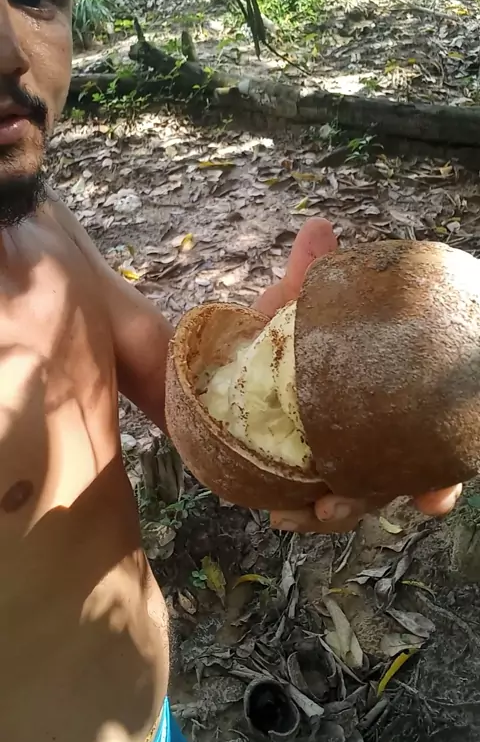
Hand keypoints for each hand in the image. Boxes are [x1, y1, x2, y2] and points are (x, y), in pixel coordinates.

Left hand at [254, 218, 462, 533]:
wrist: (227, 355)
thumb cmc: (275, 332)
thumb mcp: (294, 305)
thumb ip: (311, 276)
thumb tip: (318, 228)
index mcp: (379, 402)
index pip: (423, 446)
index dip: (437, 476)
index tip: (435, 496)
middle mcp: (364, 436)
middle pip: (389, 481)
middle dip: (378, 497)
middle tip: (350, 501)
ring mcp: (331, 458)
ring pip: (349, 499)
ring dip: (337, 509)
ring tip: (316, 511)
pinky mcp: (292, 473)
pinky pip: (303, 500)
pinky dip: (299, 509)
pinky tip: (282, 513)